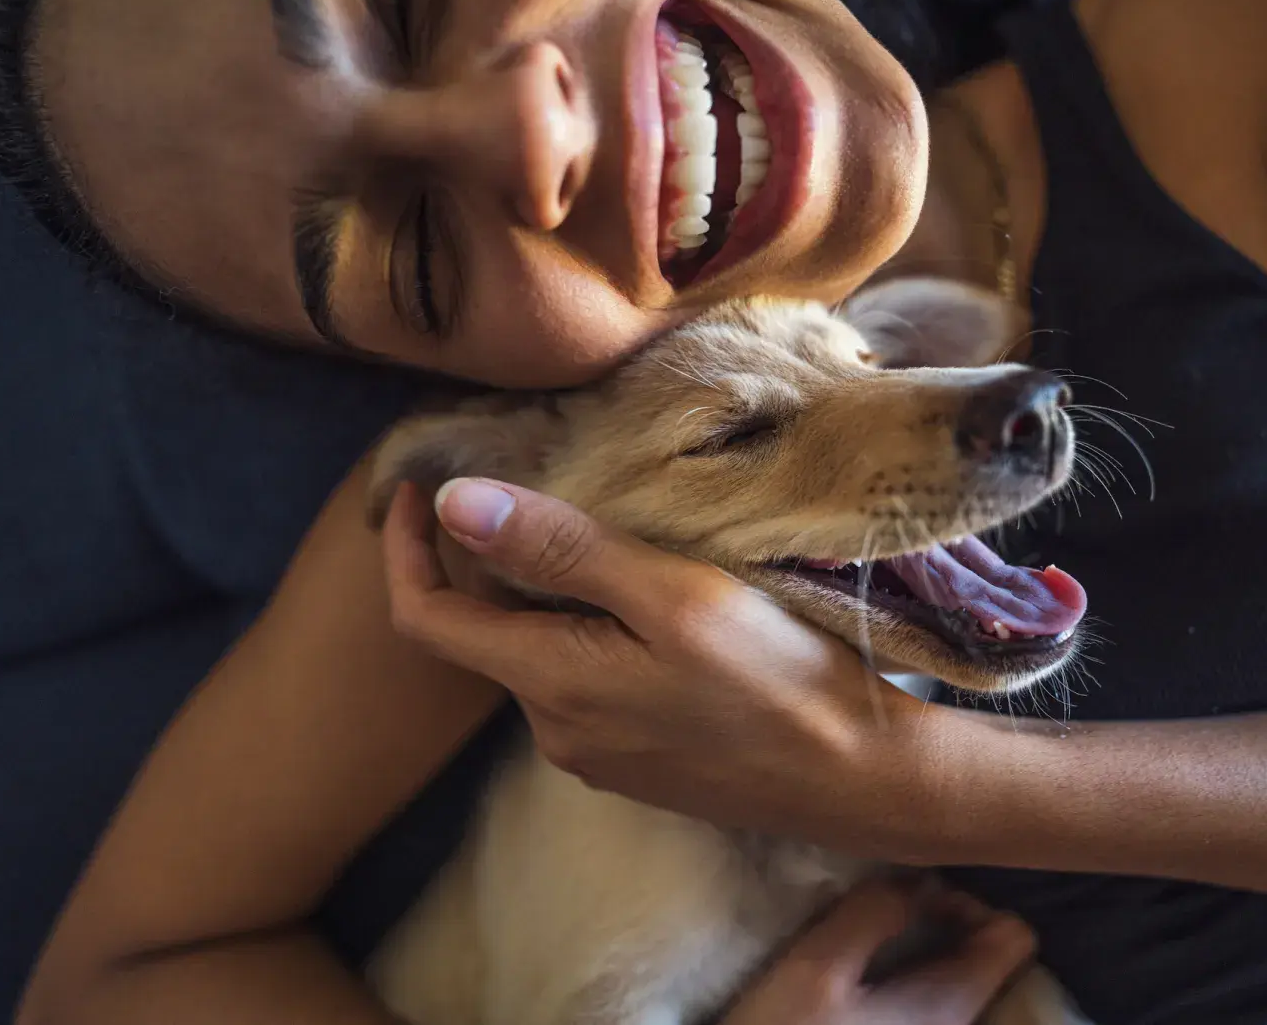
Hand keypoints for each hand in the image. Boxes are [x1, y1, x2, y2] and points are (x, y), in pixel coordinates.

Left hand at [381, 478, 941, 856]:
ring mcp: (598, 756)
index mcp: (549, 684)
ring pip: (541, 657)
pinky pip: (585, 687)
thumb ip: (563, 551)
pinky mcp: (639, 764)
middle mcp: (556, 731)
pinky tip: (647, 603)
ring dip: (549, 597)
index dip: (404, 549)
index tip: (417, 488)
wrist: (862, 779)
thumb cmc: (779, 679)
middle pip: (486, 634)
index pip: (425, 618)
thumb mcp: (672, 596)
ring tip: (606, 535)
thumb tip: (454, 502)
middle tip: (536, 486)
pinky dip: (589, 634)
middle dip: (490, 562)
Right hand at [722, 878, 1037, 1024]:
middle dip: (940, 924)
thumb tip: (916, 880)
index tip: (911, 899)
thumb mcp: (817, 968)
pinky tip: (857, 985)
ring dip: (917, 954)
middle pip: (986, 959)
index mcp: (953, 1004)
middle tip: (881, 914)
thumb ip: (873, 913)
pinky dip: (904, 983)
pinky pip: (927, 1007)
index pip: (1015, 936)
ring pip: (953, 983)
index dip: (969, 902)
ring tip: (864, 943)